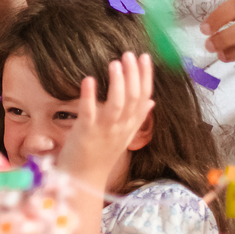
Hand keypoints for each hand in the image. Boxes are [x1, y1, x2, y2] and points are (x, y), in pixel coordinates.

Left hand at [56, 52, 154, 181]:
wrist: (83, 179)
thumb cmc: (101, 154)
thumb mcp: (123, 135)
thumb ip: (136, 118)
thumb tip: (150, 101)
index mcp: (130, 126)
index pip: (144, 97)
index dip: (145, 76)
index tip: (144, 57)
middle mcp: (120, 127)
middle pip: (133, 98)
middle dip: (133, 74)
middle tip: (129, 54)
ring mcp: (104, 130)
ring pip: (117, 105)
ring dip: (117, 83)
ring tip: (115, 63)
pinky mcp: (85, 133)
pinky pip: (89, 112)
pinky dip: (90, 96)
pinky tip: (89, 79)